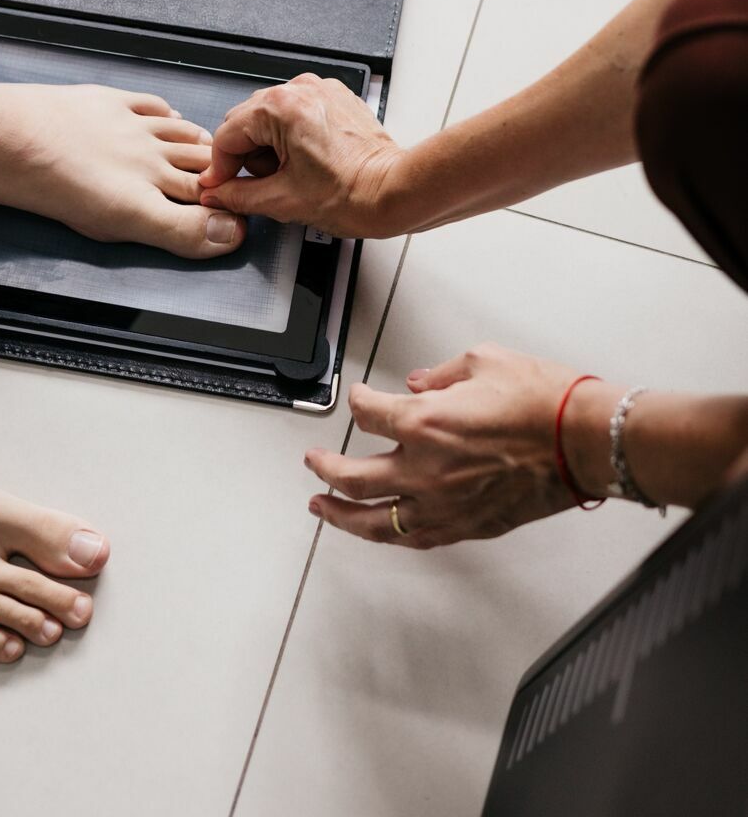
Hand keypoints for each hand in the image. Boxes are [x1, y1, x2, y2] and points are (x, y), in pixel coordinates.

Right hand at [198, 73, 402, 236]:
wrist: (394, 192)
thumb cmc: (353, 194)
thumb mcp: (282, 201)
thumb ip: (237, 196)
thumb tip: (217, 193)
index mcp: (281, 108)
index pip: (227, 135)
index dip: (220, 167)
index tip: (222, 186)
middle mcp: (300, 89)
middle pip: (247, 121)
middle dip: (248, 156)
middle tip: (265, 184)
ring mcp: (320, 90)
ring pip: (271, 116)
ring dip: (270, 146)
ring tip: (292, 174)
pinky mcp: (336, 98)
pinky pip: (298, 113)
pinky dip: (293, 136)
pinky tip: (308, 161)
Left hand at [305, 344, 587, 548]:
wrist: (586, 440)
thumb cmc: (544, 401)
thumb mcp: (482, 361)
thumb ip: (439, 374)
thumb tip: (418, 383)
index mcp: (426, 423)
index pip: (368, 414)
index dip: (357, 400)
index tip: (357, 396)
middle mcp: (427, 470)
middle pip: (354, 478)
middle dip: (325, 469)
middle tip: (313, 462)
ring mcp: (446, 505)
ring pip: (377, 522)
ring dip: (342, 516)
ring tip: (323, 508)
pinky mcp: (470, 526)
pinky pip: (417, 538)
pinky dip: (391, 535)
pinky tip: (381, 531)